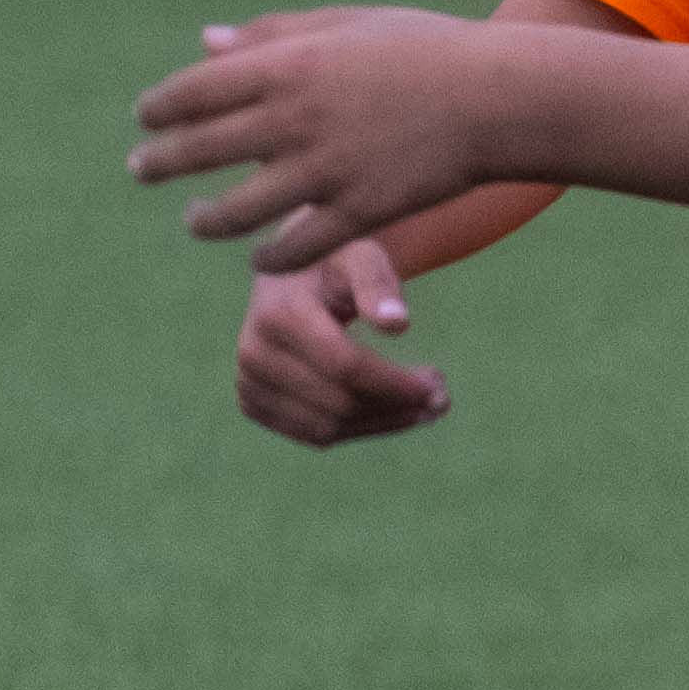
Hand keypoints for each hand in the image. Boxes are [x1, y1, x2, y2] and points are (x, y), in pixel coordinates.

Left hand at [134, 7, 512, 267]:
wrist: (499, 98)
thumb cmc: (425, 50)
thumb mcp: (346, 25)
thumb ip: (273, 35)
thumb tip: (205, 42)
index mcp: (289, 65)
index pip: (196, 91)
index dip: (161, 108)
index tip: (146, 119)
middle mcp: (296, 118)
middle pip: (203, 149)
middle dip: (162, 163)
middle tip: (140, 171)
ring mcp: (326, 170)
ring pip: (239, 211)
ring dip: (207, 220)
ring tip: (195, 221)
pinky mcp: (360, 213)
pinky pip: (295, 247)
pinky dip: (270, 256)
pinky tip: (258, 258)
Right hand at [237, 237, 450, 445]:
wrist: (290, 275)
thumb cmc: (334, 261)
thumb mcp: (360, 255)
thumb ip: (378, 282)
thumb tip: (397, 323)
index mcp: (277, 314)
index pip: (345, 366)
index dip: (395, 383)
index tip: (437, 384)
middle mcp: (254, 352)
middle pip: (338, 402)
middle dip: (396, 406)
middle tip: (440, 397)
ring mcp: (248, 382)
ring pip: (327, 428)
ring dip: (383, 425)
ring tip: (424, 409)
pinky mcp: (254, 403)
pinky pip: (314, 434)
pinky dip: (359, 430)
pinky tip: (392, 414)